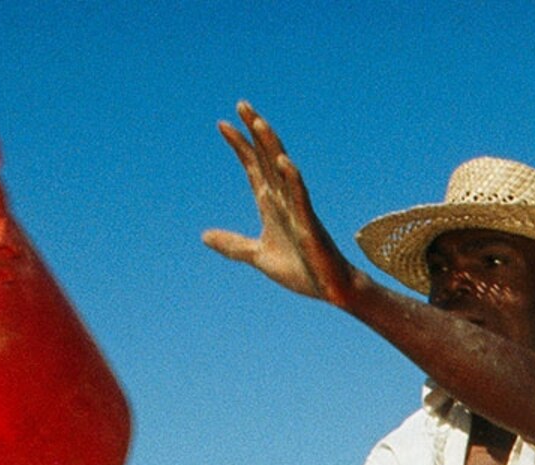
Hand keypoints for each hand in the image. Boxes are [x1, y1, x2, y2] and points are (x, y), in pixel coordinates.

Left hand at [203, 103, 358, 304]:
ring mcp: (298, 209)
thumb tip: (204, 236)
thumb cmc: (301, 269)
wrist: (330, 289)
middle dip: (256, 132)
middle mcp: (285, 200)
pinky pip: (301, 197)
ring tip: (260, 123)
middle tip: (242, 104)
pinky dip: (292, 178)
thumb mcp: (258, 256)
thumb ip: (233, 244)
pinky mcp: (310, 225)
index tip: (223, 124)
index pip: (254, 167)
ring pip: (283, 171)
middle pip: (268, 158)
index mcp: (272, 204)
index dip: (240, 146)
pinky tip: (284, 161)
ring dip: (272, 146)